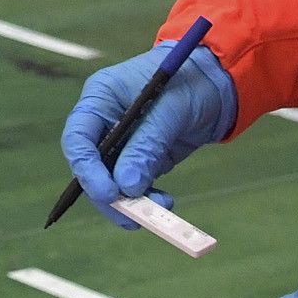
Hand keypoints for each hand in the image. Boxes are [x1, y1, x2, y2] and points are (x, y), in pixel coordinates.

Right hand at [59, 39, 234, 227]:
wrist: (219, 81)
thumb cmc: (190, 81)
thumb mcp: (169, 110)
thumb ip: (146, 146)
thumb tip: (126, 186)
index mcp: (100, 99)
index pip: (78, 139)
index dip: (87, 170)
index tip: (108, 193)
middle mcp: (105, 123)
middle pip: (92, 168)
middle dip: (110, 195)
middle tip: (133, 216)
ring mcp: (123, 143)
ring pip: (113, 182)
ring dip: (131, 202)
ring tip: (161, 207)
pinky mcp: (142, 159)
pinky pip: (135, 186)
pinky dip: (147, 198)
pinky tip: (165, 201)